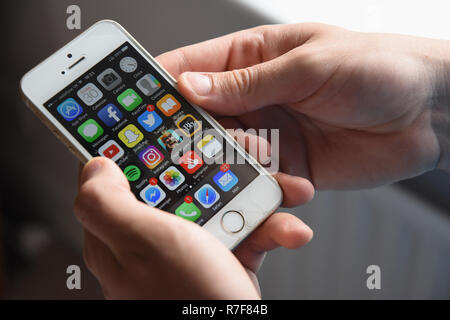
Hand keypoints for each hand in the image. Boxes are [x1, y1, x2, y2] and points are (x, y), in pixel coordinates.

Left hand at [75, 158, 312, 298]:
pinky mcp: (222, 259)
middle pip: (182, 180)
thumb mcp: (142, 243)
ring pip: (220, 201)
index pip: (124, 173)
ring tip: (288, 191)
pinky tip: (289, 229)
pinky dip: (271, 229)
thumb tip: (95, 165)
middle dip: (218, 163)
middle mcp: (154, 239)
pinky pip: (245, 231)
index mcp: (122, 231)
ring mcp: (191, 249)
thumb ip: (106, 202)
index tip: (169, 119)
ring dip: (258, 195)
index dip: (144, 143)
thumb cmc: (187, 300)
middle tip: (247, 149)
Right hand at [158, 23, 449, 188]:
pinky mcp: (286, 167)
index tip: (137, 110)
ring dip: (235, 167)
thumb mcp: (308, 66)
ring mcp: (268, 134)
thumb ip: (248, 83)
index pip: (192, 69)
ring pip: (227, 156)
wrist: (426, 114)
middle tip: (187, 152)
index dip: (160, 87)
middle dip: (193, 137)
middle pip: (202, 120)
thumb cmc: (375, 68)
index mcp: (252, 60)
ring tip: (259, 166)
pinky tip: (292, 184)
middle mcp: (254, 98)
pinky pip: (260, 181)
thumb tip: (189, 86)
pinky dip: (267, 188)